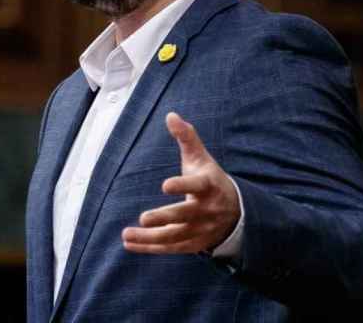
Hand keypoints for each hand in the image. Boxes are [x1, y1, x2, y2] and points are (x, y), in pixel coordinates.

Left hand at [121, 112, 240, 253]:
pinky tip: (130, 244)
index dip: (182, 186)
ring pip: (174, 237)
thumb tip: (171, 115)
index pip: (196, 186)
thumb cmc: (210, 181)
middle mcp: (205, 210)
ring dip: (149, 238)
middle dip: (164, 218)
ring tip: (126, 235)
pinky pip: (170, 248)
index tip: (165, 185)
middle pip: (184, 216)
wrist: (235, 214)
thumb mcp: (202, 158)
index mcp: (208, 186)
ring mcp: (199, 230)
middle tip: (143, 218)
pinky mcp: (192, 244)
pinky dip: (149, 248)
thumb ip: (187, 137)